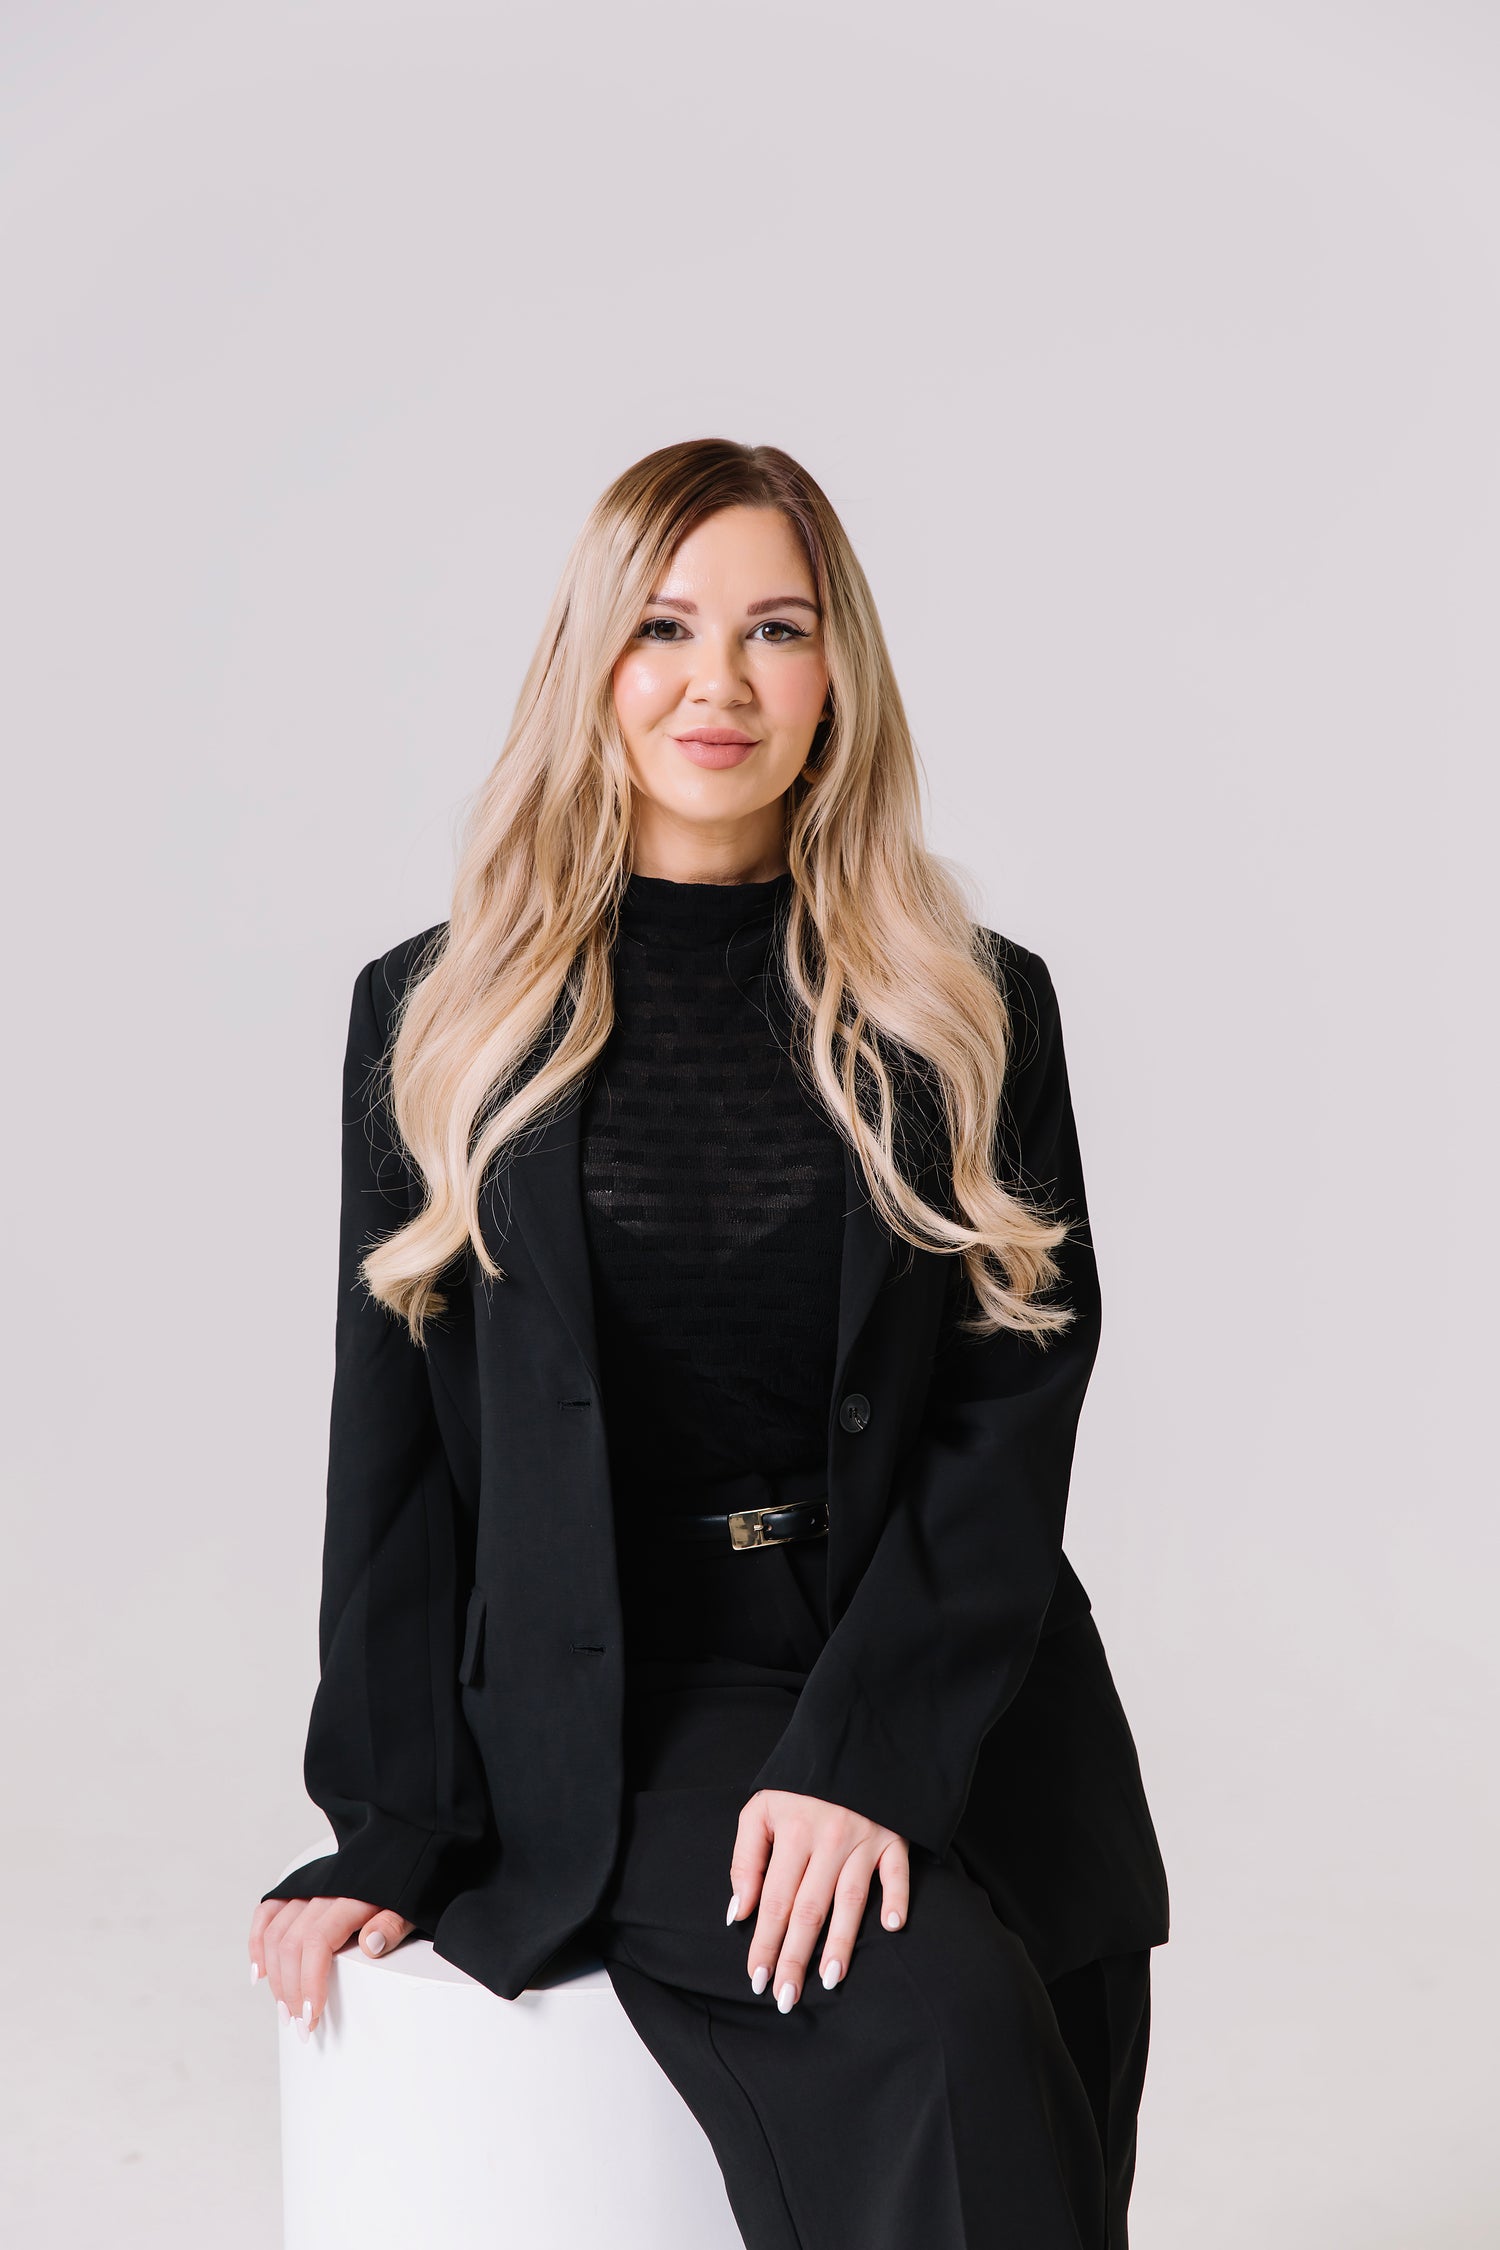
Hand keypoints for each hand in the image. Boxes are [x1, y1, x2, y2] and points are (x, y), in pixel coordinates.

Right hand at [248, 1896, 415, 2036]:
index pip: (317, 1941)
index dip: (310, 1981)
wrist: (404, 1849)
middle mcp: (324, 1891)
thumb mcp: (412, 1904)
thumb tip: (369, 1943)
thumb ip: (393, 1923)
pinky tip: (259, 1972)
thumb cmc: (409, 1883)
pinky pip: (269, 1912)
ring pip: (276, 1933)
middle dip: (291, 1991)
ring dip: (274, 1977)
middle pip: (291, 1943)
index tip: (312, 2015)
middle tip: (300, 2025)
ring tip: (285, 2010)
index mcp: (352, 1896)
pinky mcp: (301, 1889)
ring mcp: (309, 1889)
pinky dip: (258, 1942)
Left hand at [726, 1790, 908, 2010]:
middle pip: (808, 1908)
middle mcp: (827, 1838)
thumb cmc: (800, 1784)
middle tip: (786, 1997)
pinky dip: (896, 1896)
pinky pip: (897, 1871)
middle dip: (795, 1956)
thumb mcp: (761, 1808)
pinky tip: (892, 1925)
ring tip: (830, 1977)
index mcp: (792, 1833)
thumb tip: (737, 1913)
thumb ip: (745, 1859)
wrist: (852, 1740)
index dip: (764, 1942)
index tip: (756, 1980)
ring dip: (841, 1940)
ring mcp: (863, 1838)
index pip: (774, 1900)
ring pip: (850, 1897)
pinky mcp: (895, 1837)